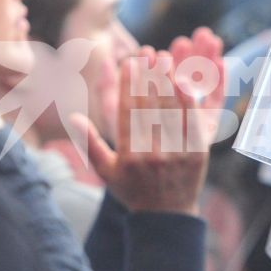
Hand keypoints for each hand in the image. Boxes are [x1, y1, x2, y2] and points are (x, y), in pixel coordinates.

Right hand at [73, 28, 224, 214]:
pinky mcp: (197, 154)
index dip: (129, 84)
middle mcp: (152, 152)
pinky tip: (186, 81)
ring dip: (169, 81)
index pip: (128, 111)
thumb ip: (90, 143)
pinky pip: (193, 122)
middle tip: (149, 52)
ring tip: (166, 59)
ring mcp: (176, 153)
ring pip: (173, 110)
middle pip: (151, 106)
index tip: (130, 63)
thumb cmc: (132, 190)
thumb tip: (74, 117)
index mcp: (129, 155)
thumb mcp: (105, 171)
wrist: (165, 217)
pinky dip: (189, 100)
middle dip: (150, 76)